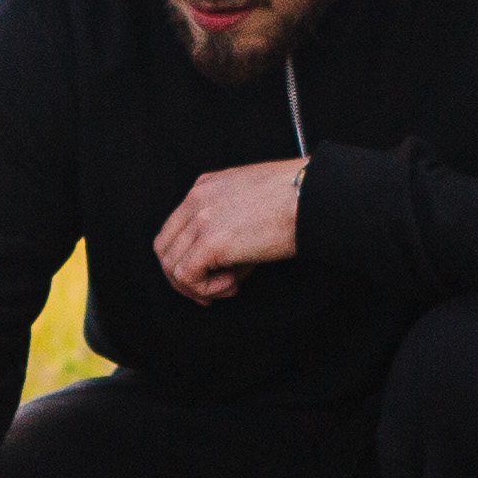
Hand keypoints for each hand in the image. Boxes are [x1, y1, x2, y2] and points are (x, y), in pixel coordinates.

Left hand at [154, 159, 306, 304]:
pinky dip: (206, 289)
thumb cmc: (296, 200)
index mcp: (204, 187)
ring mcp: (200, 220)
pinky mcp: (210, 242)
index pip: (174, 229)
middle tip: (214, 289)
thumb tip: (225, 266)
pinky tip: (233, 285)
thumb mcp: (250, 204)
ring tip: (230, 285)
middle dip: (185, 276)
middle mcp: (196, 200)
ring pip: (171, 266)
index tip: (213, 273)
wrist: (312, 197)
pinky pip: (187, 277)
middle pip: (165, 248)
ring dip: (198, 285)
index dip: (187, 257)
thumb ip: (228, 225)